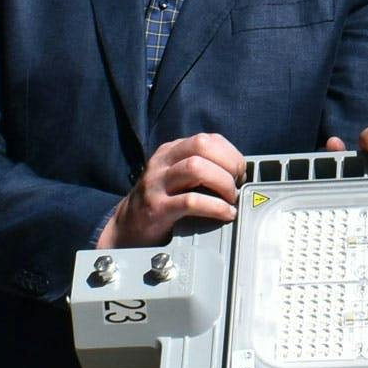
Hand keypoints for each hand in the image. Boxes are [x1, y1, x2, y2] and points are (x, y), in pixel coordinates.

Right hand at [98, 133, 245, 248]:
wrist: (127, 227)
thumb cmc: (161, 202)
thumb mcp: (176, 177)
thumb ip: (201, 169)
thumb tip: (238, 173)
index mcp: (170, 152)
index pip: (207, 139)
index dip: (230, 154)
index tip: (240, 172)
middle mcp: (162, 163)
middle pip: (201, 146)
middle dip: (228, 164)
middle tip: (237, 184)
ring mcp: (157, 184)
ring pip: (196, 168)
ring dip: (222, 183)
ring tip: (230, 199)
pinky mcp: (157, 208)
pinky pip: (191, 201)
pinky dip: (215, 207)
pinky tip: (225, 214)